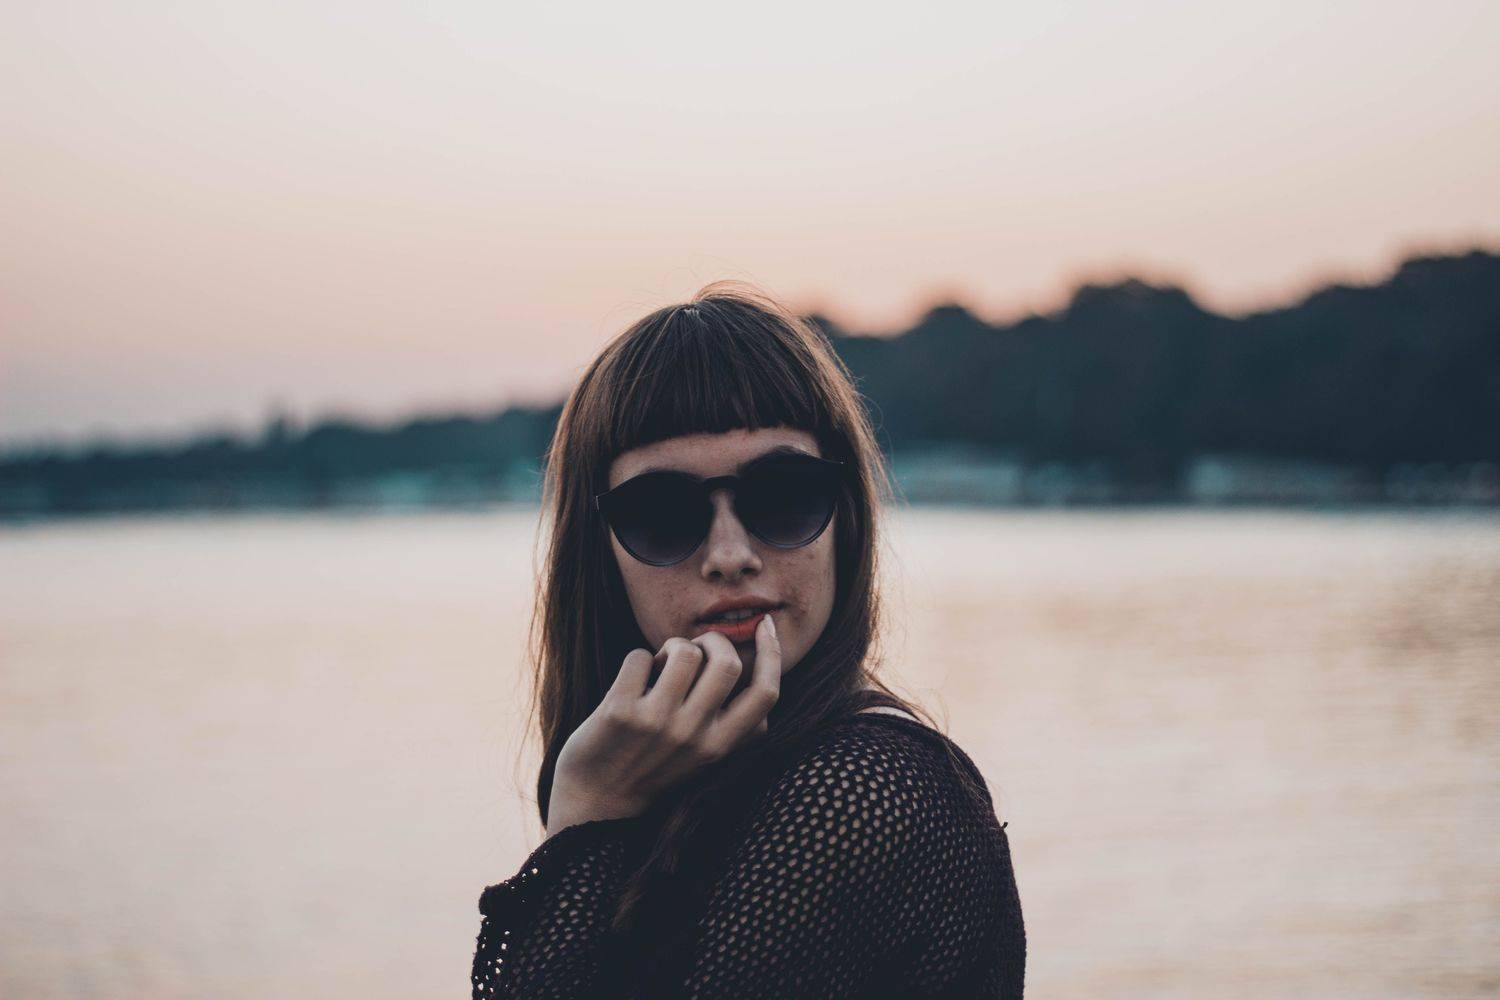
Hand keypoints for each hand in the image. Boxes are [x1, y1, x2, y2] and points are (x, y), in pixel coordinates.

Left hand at [546, 614, 781, 834]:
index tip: (766, 625)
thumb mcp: (705, 756)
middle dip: (713, 640)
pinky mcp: (620, 712)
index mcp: (720, 746)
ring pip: (685, 651)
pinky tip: (631, 682)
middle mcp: (693, 736)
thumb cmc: (654, 768)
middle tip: (694, 650)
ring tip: (660, 667)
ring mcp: (657, 723)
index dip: (773, 653)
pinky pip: (640, 656)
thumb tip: (760, 665)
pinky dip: (638, 661)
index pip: (766, 694)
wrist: (597, 805)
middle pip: (727, 662)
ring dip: (672, 647)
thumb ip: (732, 722)